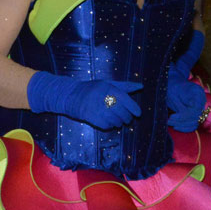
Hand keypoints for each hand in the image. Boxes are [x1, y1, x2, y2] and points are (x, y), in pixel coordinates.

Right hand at [26, 71, 141, 128]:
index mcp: (108, 88)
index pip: (126, 100)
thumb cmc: (90, 89)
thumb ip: (124, 86)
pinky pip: (107, 125)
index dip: (134, 108)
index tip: (138, 114)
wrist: (69, 96)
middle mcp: (103, 98)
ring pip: (116, 120)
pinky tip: (107, 122)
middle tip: (127, 119)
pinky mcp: (91, 118)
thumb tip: (141, 85)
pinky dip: (109, 126)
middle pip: (122, 112)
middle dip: (127, 118)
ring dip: (118, 123)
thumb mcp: (107, 84)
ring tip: (116, 121)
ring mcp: (97, 109)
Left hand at [166, 75, 206, 131]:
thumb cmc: (170, 86)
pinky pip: (194, 124)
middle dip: (180, 121)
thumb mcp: (172, 92)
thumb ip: (179, 103)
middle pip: (196, 117)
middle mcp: (201, 101)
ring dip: (181, 125)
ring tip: (169, 122)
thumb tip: (182, 114)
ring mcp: (200, 107)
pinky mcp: (196, 113)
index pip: (196, 109)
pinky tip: (176, 127)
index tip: (171, 117)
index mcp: (197, 93)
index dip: (184, 116)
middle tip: (168, 120)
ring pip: (195, 122)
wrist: (171, 82)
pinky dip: (185, 127)